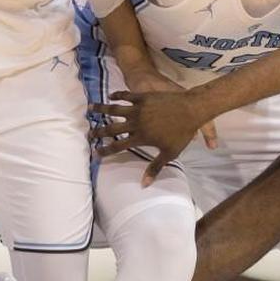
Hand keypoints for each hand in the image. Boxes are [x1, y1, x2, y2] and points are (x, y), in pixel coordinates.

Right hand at [90, 87, 210, 185]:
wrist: (191, 109)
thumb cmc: (182, 133)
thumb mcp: (169, 153)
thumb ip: (155, 168)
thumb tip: (144, 184)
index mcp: (141, 137)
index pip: (118, 146)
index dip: (105, 150)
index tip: (95, 153)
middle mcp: (136, 123)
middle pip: (112, 128)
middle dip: (98, 131)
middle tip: (88, 133)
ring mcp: (138, 108)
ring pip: (115, 109)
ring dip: (101, 109)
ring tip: (90, 108)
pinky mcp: (143, 97)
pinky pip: (126, 95)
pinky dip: (117, 95)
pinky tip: (110, 96)